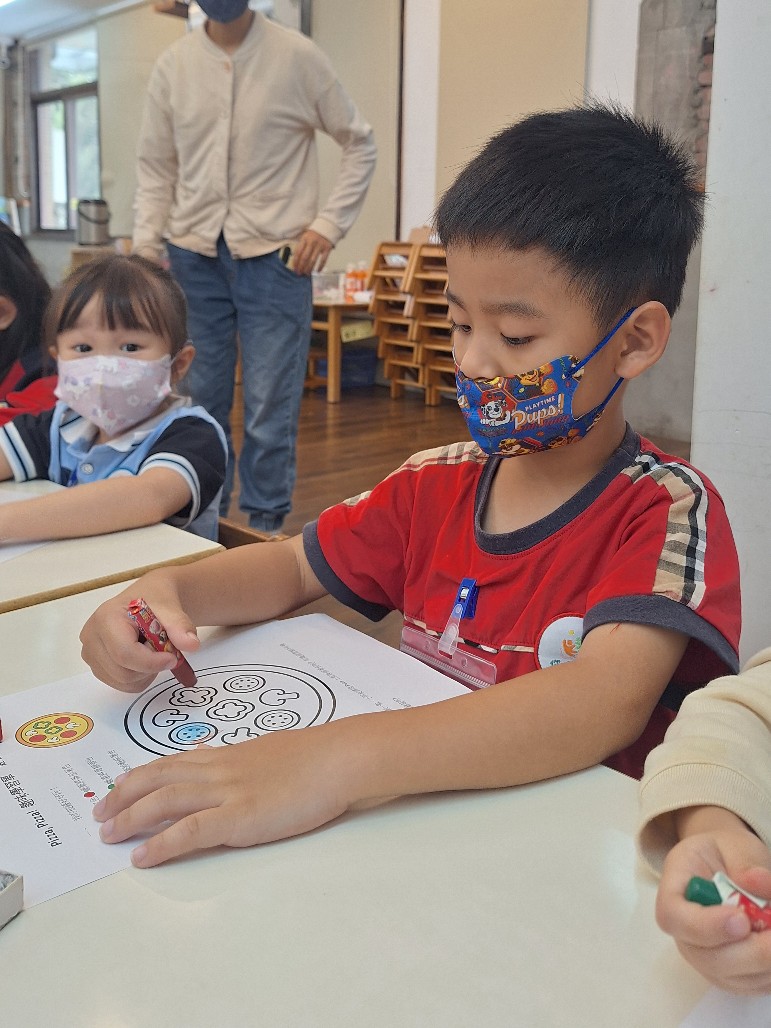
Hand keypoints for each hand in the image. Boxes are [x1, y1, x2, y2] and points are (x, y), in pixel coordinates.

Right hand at [80, 576, 199, 692]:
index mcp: (106, 617)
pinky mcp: (97, 665)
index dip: (152, 662)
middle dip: (151, 666)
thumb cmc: (156, 599)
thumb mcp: (171, 607)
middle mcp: (91, 637)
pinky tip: (143, 657)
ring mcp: (90, 653)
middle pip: (124, 672)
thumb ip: (180, 626)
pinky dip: (139, 677)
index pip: (125, 653)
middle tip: (164, 648)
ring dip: (146, 672)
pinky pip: (122, 685)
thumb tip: (192, 644)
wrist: (148, 599)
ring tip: (152, 649)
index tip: (174, 658)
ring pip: (123, 682)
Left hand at [92, 720, 352, 865]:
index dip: (141, 775)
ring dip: (130, 817)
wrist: (338, 759)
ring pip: (164, 800)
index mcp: (228, 756)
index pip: (173, 762)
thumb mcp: (271, 752)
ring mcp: (227, 793)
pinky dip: (161, 844)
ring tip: (108, 835)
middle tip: (101, 814)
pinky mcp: (239, 817)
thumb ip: (244, 761)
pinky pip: (189, 831)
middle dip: (123, 796)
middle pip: (158, 778)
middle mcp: (220, 770)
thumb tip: (225, 762)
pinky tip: (142, 856)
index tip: (120, 785)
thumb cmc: (316, 757)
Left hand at [292, 229, 332, 275]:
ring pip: (313, 260)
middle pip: (304, 257)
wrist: (327, 226)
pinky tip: (318, 271)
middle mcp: (312, 242)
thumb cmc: (315, 233)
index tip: (294, 268)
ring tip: (307, 274)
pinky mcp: (327, 248)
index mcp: (304, 239)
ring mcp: (320, 245)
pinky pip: (323, 260)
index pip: (298, 252)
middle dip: (301, 267)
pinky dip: (320, 266)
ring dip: (309, 268)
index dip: (295, 262)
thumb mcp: (306, 236)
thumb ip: (301, 245)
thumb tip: (296, 259)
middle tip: (299, 273)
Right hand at [656, 808, 770, 993]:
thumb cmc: (725, 853)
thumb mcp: (734, 845)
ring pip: (731, 977)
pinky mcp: (727, 975)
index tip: (741, 919)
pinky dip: (770, 971)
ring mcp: (703, 957)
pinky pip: (750, 984)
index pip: (674, 917)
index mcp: (674, 891)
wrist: (726, 867)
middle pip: (706, 957)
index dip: (705, 926)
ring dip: (764, 962)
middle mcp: (683, 932)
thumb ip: (745, 862)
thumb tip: (754, 881)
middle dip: (750, 952)